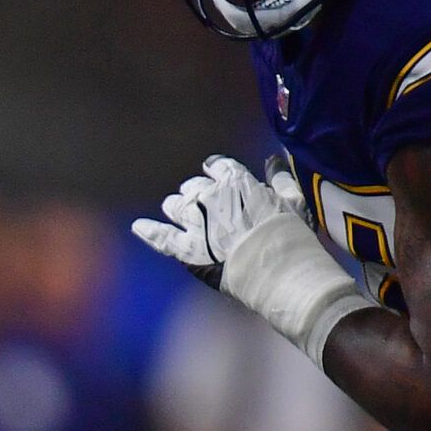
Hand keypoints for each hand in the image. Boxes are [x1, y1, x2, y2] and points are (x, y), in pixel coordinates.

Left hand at [131, 155, 300, 287]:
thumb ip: (280, 179)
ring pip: (175, 206)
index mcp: (235, 181)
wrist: (277, 269)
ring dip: (177, 208)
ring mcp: (194, 221)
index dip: (216, 170)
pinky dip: (148, 231)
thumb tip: (273, 161)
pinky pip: (159, 236)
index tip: (214, 173)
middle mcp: (209, 196)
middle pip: (194, 187)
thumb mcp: (293, 201)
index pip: (219, 166)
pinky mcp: (184, 248)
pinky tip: (138, 226)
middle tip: (205, 207)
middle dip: (197, 194)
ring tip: (180, 215)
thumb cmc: (290, 235)